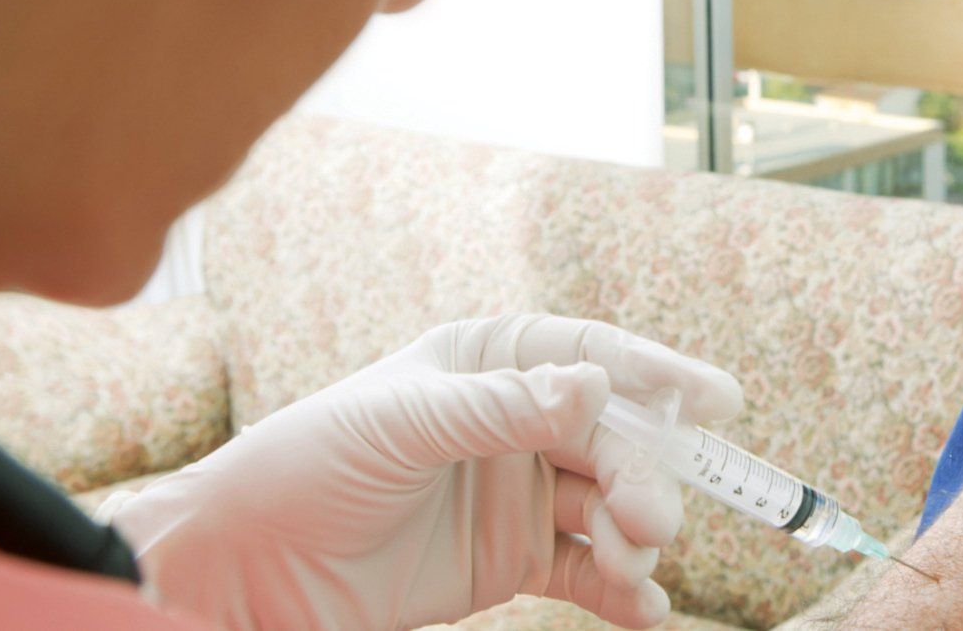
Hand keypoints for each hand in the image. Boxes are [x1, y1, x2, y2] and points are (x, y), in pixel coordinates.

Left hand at [103, 314, 742, 630]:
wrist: (245, 566)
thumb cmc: (304, 467)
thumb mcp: (399, 425)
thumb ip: (500, 409)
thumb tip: (596, 389)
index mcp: (486, 363)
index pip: (590, 357)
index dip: (658, 375)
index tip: (718, 401)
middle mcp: (514, 423)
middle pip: (613, 440)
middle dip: (645, 475)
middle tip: (656, 519)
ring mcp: (518, 494)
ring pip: (610, 507)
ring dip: (636, 535)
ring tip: (638, 565)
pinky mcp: (513, 561)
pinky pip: (589, 570)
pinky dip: (624, 589)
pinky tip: (646, 607)